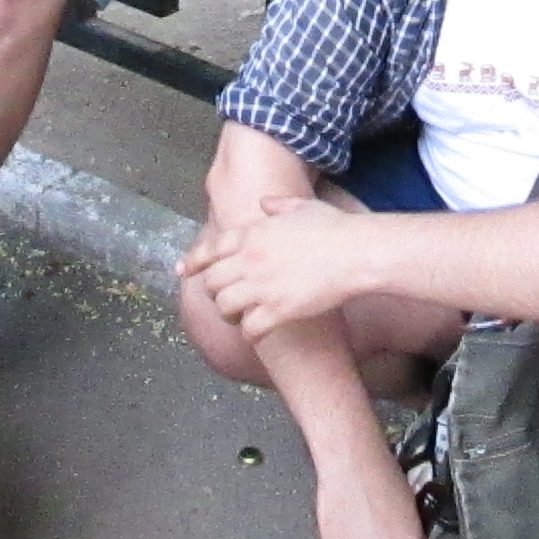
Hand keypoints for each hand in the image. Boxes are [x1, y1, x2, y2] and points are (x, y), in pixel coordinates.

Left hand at [179, 195, 364, 341]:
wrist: (356, 252)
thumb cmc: (333, 228)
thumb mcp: (301, 207)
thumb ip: (277, 205)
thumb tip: (265, 203)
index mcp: (253, 233)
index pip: (211, 248)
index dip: (194, 261)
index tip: (183, 270)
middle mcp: (251, 259)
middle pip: (213, 282)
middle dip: (215, 292)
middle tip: (225, 299)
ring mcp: (262, 285)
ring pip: (225, 306)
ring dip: (229, 315)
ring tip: (238, 318)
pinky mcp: (278, 310)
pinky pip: (249, 329)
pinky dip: (250, 334)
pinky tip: (257, 334)